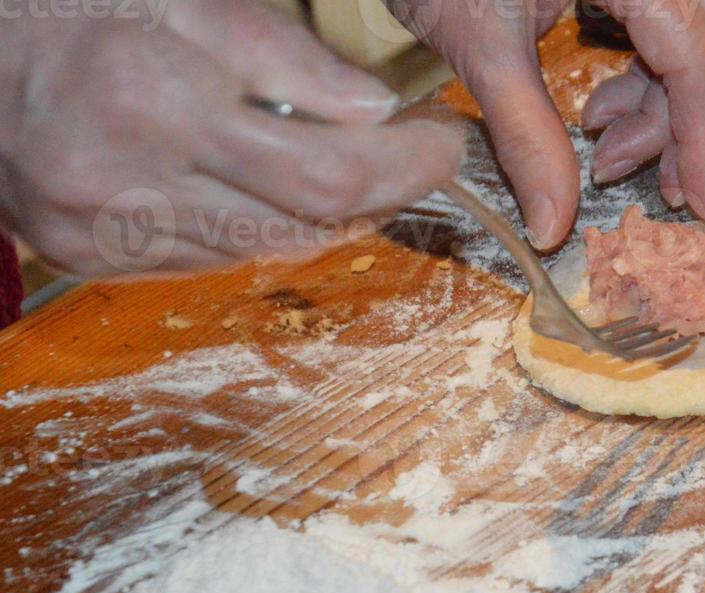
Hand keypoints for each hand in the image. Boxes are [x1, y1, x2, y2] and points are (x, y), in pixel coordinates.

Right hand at [0, 0, 464, 276]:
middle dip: (377, 193)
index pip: (327, 173)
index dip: (405, 168)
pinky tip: (249, 186)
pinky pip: (208, 261)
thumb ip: (281, 54)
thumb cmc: (67, 5)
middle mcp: (132, 181)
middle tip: (410, 157)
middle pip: (306, 227)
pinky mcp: (90, 256)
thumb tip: (374, 109)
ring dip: (318, 215)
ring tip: (331, 162)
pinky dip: (251, 229)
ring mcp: (107, 230)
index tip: (443, 142)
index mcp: (158, 98)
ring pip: (263, 251)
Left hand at [391, 0, 704, 248]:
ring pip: (700, 42)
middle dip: (695, 129)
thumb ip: (526, 135)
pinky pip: (672, 30)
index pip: (698, 55)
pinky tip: (602, 115)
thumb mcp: (480, 44)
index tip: (702, 205)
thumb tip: (553, 227)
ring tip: (607, 154)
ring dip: (668, 112)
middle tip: (667, 192)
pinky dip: (649, 82)